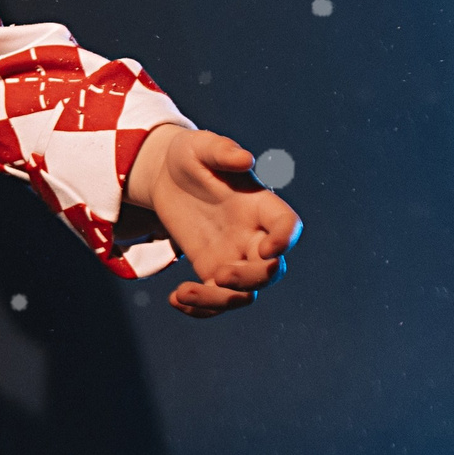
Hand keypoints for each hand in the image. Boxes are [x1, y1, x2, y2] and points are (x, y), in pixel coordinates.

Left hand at [132, 128, 301, 317]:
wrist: (166, 174)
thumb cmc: (191, 155)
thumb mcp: (201, 146)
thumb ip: (222, 151)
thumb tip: (245, 159)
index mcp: (260, 205)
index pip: (287, 226)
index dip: (286, 240)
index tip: (269, 248)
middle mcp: (253, 235)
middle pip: (270, 270)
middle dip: (252, 279)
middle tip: (220, 275)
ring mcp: (233, 255)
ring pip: (245, 293)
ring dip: (222, 301)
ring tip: (185, 293)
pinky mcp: (210, 268)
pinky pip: (215, 299)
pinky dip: (200, 308)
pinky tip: (174, 300)